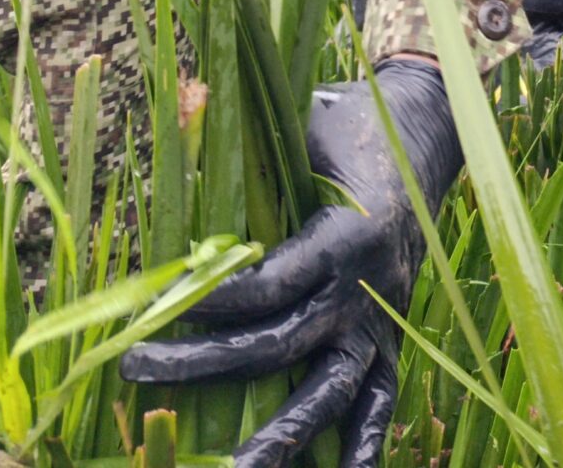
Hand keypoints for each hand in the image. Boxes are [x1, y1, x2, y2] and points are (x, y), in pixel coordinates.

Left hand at [121, 59, 461, 467]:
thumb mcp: (301, 129)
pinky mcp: (392, 342)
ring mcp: (382, 324)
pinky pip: (380, 407)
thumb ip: (253, 164)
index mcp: (345, 236)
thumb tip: (178, 175)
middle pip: (281, 346)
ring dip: (279, 438)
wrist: (426, 134)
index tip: (152, 309)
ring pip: (330, 394)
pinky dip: (362, 451)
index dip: (211, 302)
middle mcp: (366, 291)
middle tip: (135, 370)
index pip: (270, 286)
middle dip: (205, 366)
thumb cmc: (350, 127)